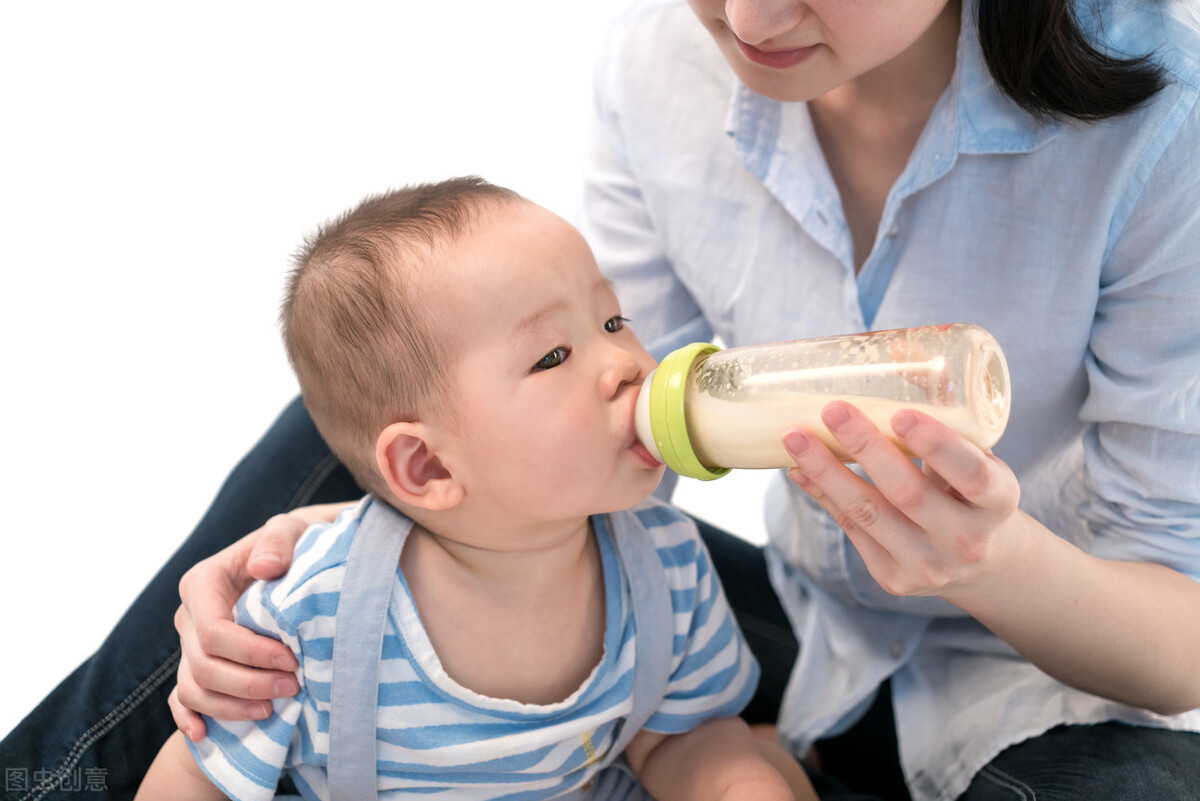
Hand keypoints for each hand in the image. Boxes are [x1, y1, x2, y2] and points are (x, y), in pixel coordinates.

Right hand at [170, 513, 308, 740]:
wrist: (296, 557)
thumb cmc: (293, 545)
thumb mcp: (291, 530)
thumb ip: (278, 541)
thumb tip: (263, 568)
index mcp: (203, 582)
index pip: (215, 631)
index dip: (251, 654)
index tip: (292, 660)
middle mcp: (190, 616)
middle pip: (204, 665)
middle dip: (248, 684)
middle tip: (294, 686)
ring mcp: (190, 643)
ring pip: (193, 688)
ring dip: (230, 706)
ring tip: (272, 709)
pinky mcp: (198, 663)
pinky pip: (182, 697)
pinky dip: (188, 718)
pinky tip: (203, 735)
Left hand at [783, 400, 1023, 599]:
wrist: (981, 562)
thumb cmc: (971, 490)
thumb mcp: (978, 457)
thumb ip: (944, 415)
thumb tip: (894, 352)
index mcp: (999, 503)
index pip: (973, 475)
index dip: (937, 446)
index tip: (902, 414)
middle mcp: (967, 540)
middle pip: (908, 493)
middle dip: (866, 448)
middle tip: (833, 409)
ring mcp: (928, 565)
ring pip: (868, 513)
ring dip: (826, 471)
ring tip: (795, 437)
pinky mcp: (893, 578)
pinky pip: (850, 529)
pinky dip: (822, 493)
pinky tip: (799, 467)